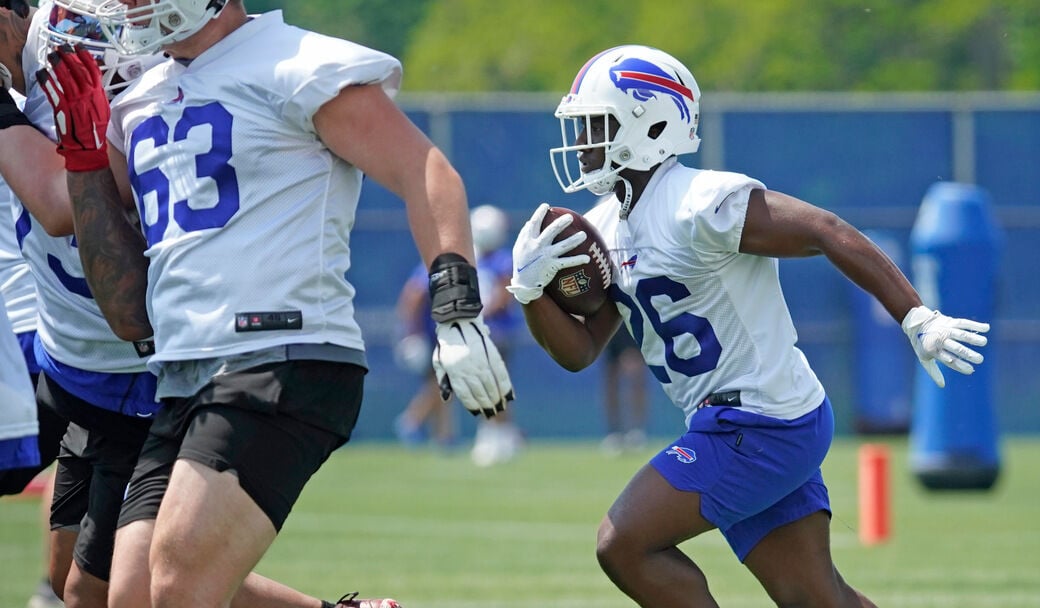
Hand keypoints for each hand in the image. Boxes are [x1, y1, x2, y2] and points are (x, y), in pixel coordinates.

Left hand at [35, 44, 109, 171]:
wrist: (88, 147)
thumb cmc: (95, 129)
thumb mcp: (103, 108)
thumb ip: (98, 93)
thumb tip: (93, 79)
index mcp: (99, 95)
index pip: (94, 71)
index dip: (86, 57)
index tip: (79, 47)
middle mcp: (88, 96)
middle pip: (78, 71)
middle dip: (69, 57)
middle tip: (62, 48)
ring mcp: (75, 102)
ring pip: (66, 78)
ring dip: (58, 65)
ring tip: (52, 56)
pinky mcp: (63, 108)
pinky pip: (53, 91)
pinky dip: (47, 81)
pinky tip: (42, 73)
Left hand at [432, 316, 514, 417]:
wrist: (458, 319)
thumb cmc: (447, 345)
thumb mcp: (438, 361)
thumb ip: (443, 380)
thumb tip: (447, 399)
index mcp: (453, 369)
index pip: (465, 392)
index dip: (472, 404)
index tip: (478, 413)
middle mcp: (468, 366)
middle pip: (480, 390)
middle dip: (487, 404)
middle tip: (492, 414)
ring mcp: (481, 359)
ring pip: (491, 383)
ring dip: (497, 397)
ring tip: (500, 407)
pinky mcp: (492, 353)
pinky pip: (500, 372)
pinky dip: (506, 384)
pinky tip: (509, 394)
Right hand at [506, 203, 590, 304]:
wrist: (523, 284)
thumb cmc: (521, 264)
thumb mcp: (518, 248)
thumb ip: (524, 235)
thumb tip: (530, 222)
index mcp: (528, 240)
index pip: (534, 223)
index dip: (540, 213)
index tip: (546, 206)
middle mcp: (537, 246)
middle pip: (551, 231)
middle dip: (561, 223)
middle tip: (570, 217)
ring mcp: (545, 256)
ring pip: (562, 246)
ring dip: (574, 240)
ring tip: (584, 235)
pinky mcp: (551, 266)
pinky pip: (567, 262)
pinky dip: (577, 260)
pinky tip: (587, 258)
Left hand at [901, 305, 988, 387]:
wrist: (917, 323)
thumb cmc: (922, 344)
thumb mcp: (924, 358)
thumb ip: (933, 372)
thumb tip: (942, 385)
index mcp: (934, 350)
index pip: (949, 360)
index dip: (960, 366)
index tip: (971, 370)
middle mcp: (940, 340)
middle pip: (957, 348)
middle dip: (969, 354)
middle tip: (980, 360)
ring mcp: (946, 330)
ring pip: (961, 334)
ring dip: (974, 338)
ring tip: (983, 342)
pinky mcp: (950, 321)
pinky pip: (964, 323)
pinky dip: (975, 325)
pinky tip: (986, 328)